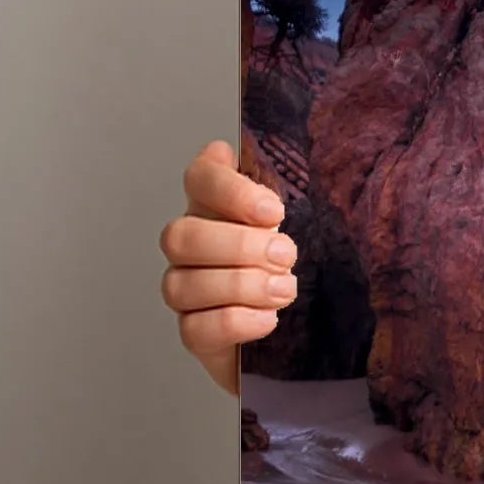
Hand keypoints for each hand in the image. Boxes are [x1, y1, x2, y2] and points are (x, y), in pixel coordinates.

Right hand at [160, 138, 294, 395]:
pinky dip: (237, 321)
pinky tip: (268, 319)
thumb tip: (225, 149)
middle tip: (285, 255)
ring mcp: (187, 292)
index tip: (273, 211)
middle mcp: (192, 248)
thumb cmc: (293, 267)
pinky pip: (196, 328)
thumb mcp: (300, 223)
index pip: (198, 179)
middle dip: (238, 246)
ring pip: (183, 284)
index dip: (228, 190)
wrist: (302, 329)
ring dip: (240, 285)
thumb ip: (268, 192)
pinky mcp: (196, 334)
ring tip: (284, 289)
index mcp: (215, 210)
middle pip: (181, 236)